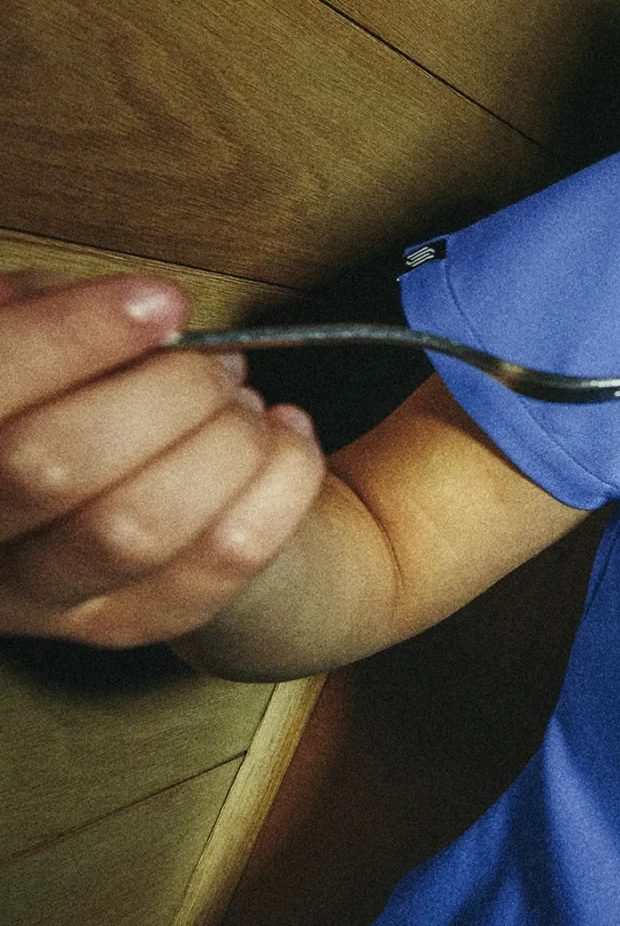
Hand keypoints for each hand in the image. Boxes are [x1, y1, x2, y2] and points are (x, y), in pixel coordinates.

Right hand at [0, 272, 326, 647]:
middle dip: (165, 394)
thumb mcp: (21, 329)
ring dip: (222, 445)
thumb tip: (139, 310)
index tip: (162, 301)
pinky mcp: (122, 624)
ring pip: (137, 527)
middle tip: (216, 363)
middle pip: (57, 465)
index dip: (77, 336)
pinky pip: (219, 564)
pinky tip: (286, 440)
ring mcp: (38, 595)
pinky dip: (279, 488)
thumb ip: (49, 312)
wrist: (87, 493)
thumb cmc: (51, 395)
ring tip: (246, 404)